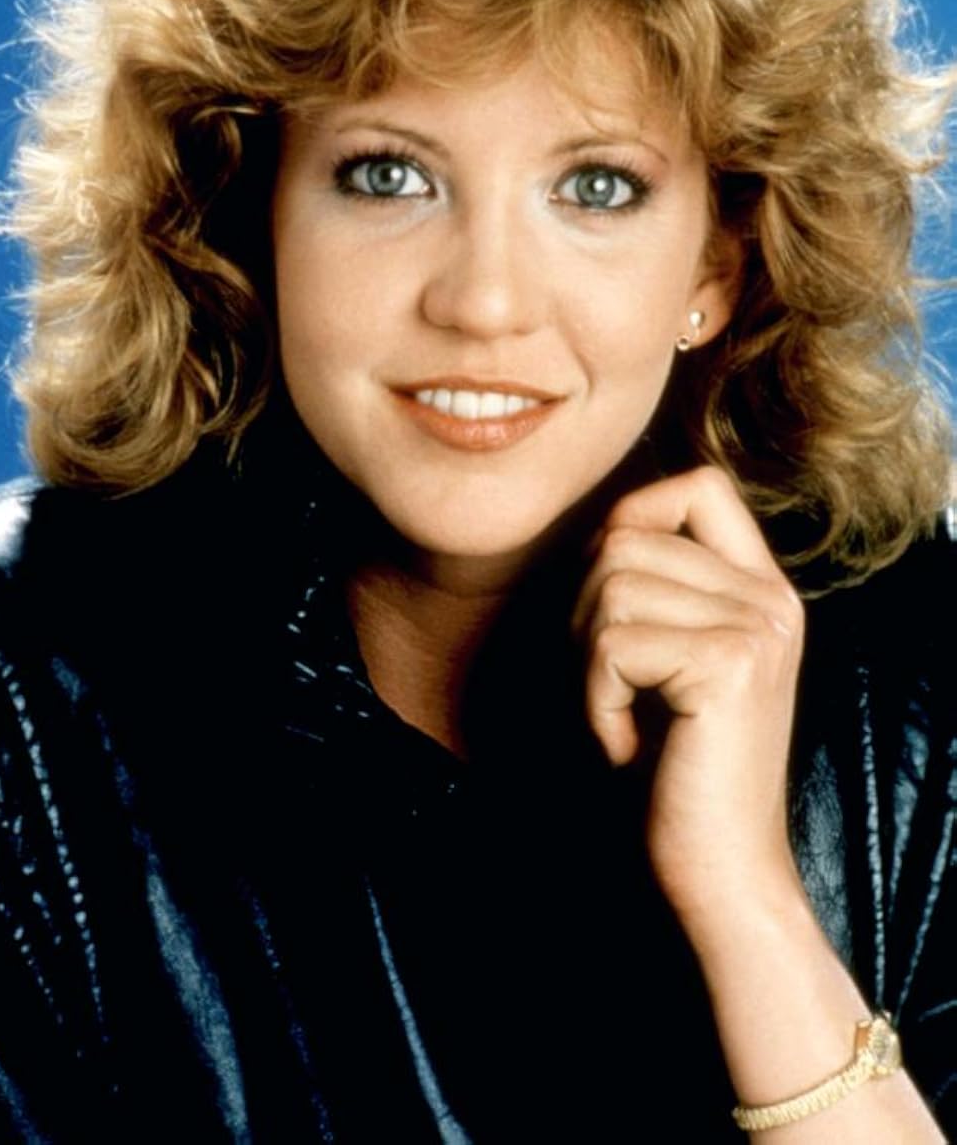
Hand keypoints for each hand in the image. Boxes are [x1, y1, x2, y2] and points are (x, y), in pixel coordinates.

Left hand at [572, 465, 804, 939]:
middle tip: (615, 691)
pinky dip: (596, 701)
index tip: (612, 600)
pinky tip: (631, 747)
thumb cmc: (671, 773)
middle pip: (625, 536)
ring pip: (611, 584)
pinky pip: (611, 643)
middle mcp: (771, 598)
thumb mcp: (665, 661)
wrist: (717, 873)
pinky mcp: (730, 664)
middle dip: (586, 613)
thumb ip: (654, 588)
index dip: (634, 517)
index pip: (699, 485)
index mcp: (763, 589)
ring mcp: (758, 626)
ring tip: (627, 719)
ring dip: (589, 663)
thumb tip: (596, 529)